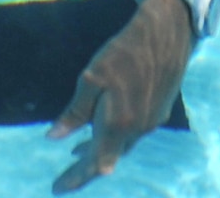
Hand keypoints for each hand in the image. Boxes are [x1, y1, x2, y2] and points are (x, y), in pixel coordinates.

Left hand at [47, 0, 194, 191]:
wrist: (166, 37)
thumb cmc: (123, 54)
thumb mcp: (91, 78)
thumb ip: (75, 112)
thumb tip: (53, 138)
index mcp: (118, 124)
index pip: (94, 164)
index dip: (76, 179)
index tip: (57, 188)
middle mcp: (137, 131)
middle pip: (107, 160)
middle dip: (84, 170)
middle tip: (64, 178)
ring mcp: (150, 123)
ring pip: (120, 147)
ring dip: (98, 152)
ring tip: (76, 154)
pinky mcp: (158, 113)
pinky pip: (132, 135)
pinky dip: (113, 138)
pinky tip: (104, 129)